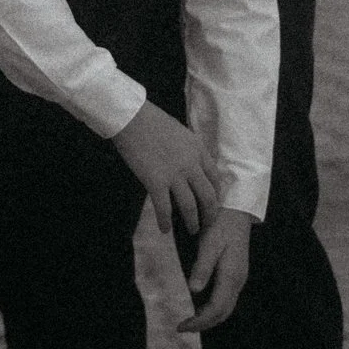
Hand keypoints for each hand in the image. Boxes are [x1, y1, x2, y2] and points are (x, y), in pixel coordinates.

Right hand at [112, 100, 217, 236]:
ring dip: (193, 222)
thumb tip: (192, 162)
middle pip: (208, 196)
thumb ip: (189, 149)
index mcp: (198, 149)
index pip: (215, 178)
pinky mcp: (156, 182)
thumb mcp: (181, 132)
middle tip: (207, 223)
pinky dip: (165, 222)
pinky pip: (164, 208)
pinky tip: (164, 229)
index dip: (216, 194)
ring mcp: (174, 174)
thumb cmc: (152, 121)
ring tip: (192, 230)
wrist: (132, 118)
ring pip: (190, 206)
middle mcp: (191, 164)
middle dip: (210, 214)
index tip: (213, 203)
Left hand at [180, 207, 253, 331]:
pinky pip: (226, 299)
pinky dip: (213, 308)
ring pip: (226, 307)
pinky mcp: (236, 274)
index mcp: (231, 276)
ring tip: (189, 321)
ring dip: (209, 317)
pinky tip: (200, 306)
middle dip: (203, 324)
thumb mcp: (209, 244)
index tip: (181, 326)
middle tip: (182, 327)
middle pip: (223, 313)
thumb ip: (202, 267)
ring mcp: (239, 278)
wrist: (236, 212)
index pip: (216, 309)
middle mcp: (238, 281)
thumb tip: (193, 290)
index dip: (199, 322)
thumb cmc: (220, 225)